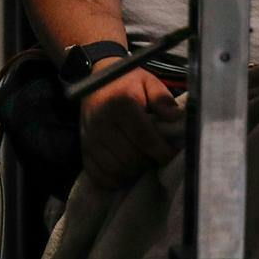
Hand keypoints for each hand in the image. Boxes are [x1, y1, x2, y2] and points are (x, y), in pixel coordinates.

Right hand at [77, 63, 182, 187]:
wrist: (95, 80)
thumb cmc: (126, 83)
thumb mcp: (148, 82)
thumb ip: (162, 99)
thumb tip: (176, 118)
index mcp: (120, 104)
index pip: (145, 138)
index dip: (163, 152)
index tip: (173, 154)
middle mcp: (101, 122)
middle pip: (131, 158)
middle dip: (149, 161)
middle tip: (157, 156)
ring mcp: (89, 137)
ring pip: (117, 170)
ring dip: (134, 171)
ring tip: (142, 160)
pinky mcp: (83, 149)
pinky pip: (100, 176)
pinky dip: (115, 179)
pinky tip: (125, 168)